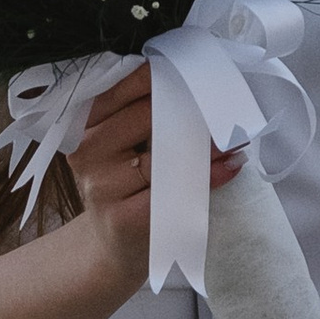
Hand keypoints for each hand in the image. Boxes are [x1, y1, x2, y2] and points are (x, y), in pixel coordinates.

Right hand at [68, 64, 240, 280]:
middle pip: (146, 115)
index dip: (162, 75)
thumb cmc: (127, 186)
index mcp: (84, 124)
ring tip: (235, 138)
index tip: (197, 72)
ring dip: (207, 144)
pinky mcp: (123, 217)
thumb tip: (200, 84)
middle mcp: (88, 151)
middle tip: (226, 106)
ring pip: (164, 152)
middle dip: (191, 108)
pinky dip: (208, 176)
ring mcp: (102, 186)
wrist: (116, 246)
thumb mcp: (123, 145)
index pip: (123, 87)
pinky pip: (174, 189)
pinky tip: (229, 168)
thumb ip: (143, 113)